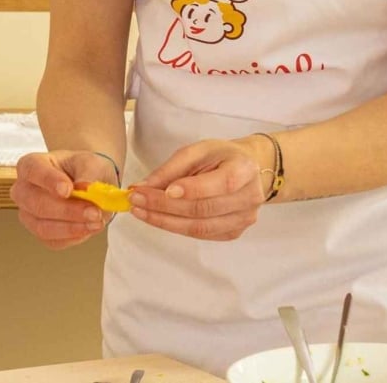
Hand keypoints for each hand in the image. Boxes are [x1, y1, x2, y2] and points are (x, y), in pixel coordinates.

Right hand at [11, 150, 117, 249]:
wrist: (90, 186)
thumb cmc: (83, 169)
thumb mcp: (91, 163)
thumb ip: (88, 174)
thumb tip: (86, 188)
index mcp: (30, 165)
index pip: (32, 170)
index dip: (48, 180)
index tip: (67, 190)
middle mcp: (23, 189)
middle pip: (36, 203)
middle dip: (67, 211)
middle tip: (93, 211)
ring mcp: (28, 213)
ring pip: (42, 227)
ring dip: (72, 228)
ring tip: (96, 221)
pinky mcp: (40, 232)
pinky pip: (53, 241)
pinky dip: (74, 237)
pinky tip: (89, 228)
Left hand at [129, 138, 265, 240]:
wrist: (244, 168)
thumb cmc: (219, 157)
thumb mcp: (196, 151)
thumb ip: (170, 169)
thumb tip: (143, 187)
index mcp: (244, 169)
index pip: (222, 183)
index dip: (193, 189)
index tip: (165, 190)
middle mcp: (249, 197)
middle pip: (205, 209)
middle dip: (166, 206)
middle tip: (137, 199)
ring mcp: (244, 218)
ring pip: (201, 227)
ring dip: (165, 221)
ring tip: (140, 211)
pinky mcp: (234, 232)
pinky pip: (202, 235)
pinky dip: (176, 227)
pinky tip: (157, 218)